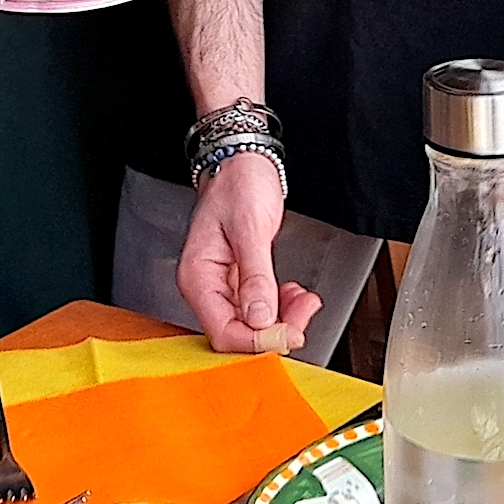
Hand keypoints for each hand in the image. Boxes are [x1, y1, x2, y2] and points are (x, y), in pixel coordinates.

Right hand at [177, 152, 321, 352]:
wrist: (244, 161)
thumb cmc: (239, 183)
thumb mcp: (250, 227)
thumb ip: (255, 275)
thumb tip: (260, 318)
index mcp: (198, 276)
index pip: (222, 331)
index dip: (257, 341)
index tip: (289, 333)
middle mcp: (207, 286)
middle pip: (239, 333)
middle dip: (275, 329)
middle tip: (305, 311)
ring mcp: (223, 285)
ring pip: (254, 324)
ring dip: (284, 318)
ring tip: (304, 298)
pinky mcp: (240, 282)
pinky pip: (261, 308)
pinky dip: (282, 306)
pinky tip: (295, 293)